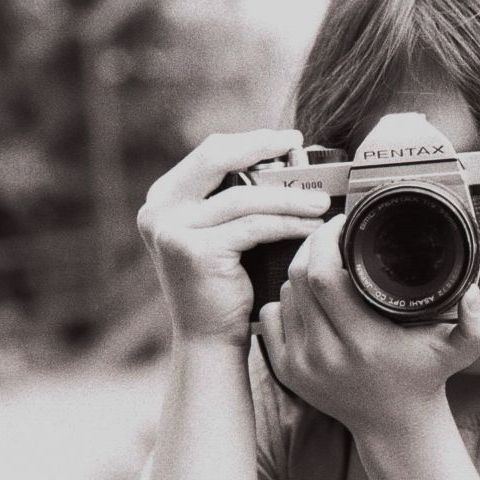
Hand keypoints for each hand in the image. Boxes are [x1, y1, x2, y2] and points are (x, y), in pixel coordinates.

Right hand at [137, 129, 330, 346]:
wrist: (209, 340)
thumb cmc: (225, 286)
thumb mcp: (224, 231)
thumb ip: (236, 197)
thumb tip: (287, 159)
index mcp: (163, 198)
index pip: (210, 152)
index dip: (250, 140)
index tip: (287, 139)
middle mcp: (158, 210)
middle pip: (217, 158)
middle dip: (263, 147)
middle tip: (299, 147)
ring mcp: (172, 230)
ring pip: (244, 197)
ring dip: (288, 197)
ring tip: (321, 203)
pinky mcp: (194, 251)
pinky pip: (253, 226)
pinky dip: (288, 224)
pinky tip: (312, 228)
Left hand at [257, 215, 479, 435]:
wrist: (394, 424)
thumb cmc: (424, 378)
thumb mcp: (460, 350)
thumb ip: (479, 324)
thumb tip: (474, 293)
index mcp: (364, 342)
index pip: (324, 277)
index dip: (326, 241)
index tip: (342, 224)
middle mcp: (327, 355)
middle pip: (298, 278)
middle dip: (311, 247)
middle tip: (331, 235)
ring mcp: (302, 365)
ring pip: (284, 294)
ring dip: (300, 273)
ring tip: (326, 267)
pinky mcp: (286, 371)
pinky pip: (271, 317)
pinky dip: (285, 300)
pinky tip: (308, 298)